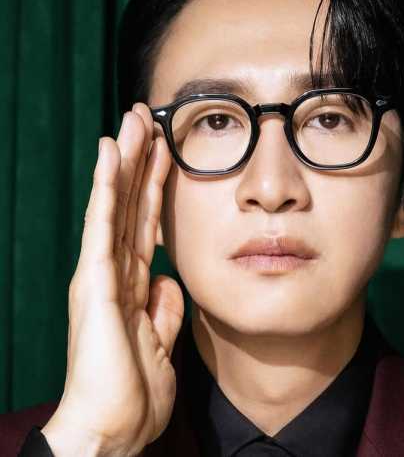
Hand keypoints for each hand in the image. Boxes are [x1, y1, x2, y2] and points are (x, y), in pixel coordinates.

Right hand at [41, 103, 183, 456]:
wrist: (113, 429)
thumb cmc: (133, 389)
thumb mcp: (162, 338)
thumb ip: (165, 305)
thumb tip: (169, 278)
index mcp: (133, 281)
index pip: (146, 220)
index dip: (155, 185)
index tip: (167, 150)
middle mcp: (115, 269)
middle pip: (130, 203)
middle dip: (140, 160)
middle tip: (147, 117)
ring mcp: (101, 272)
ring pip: (115, 203)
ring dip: (125, 161)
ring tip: (132, 121)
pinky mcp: (94, 281)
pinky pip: (103, 225)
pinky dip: (105, 188)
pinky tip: (110, 154)